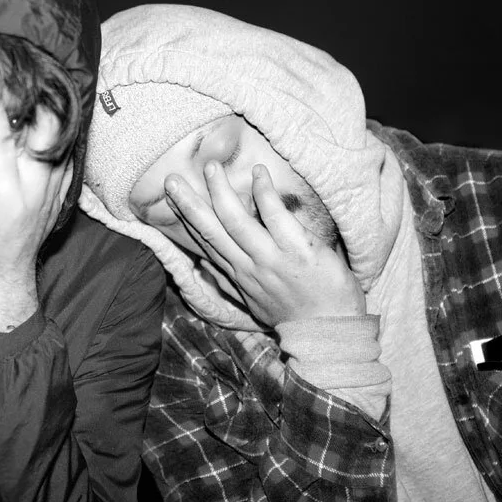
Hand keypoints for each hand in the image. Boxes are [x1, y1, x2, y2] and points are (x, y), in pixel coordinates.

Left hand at [0, 61, 72, 331]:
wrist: (1, 285)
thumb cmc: (7, 240)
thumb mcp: (37, 199)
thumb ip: (44, 163)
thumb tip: (45, 127)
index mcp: (46, 169)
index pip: (37, 114)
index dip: (16, 83)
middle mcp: (35, 175)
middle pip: (18, 114)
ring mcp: (14, 190)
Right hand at [165, 162, 364, 325]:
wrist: (330, 333)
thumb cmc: (299, 315)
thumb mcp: (257, 303)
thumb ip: (235, 281)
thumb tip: (210, 265)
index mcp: (239, 276)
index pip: (206, 243)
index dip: (187, 220)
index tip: (171, 200)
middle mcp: (249, 267)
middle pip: (212, 231)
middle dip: (189, 205)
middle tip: (171, 179)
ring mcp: (271, 259)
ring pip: (237, 221)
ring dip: (221, 192)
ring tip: (210, 167)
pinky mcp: (296, 250)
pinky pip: (275, 216)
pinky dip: (264, 193)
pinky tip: (258, 173)